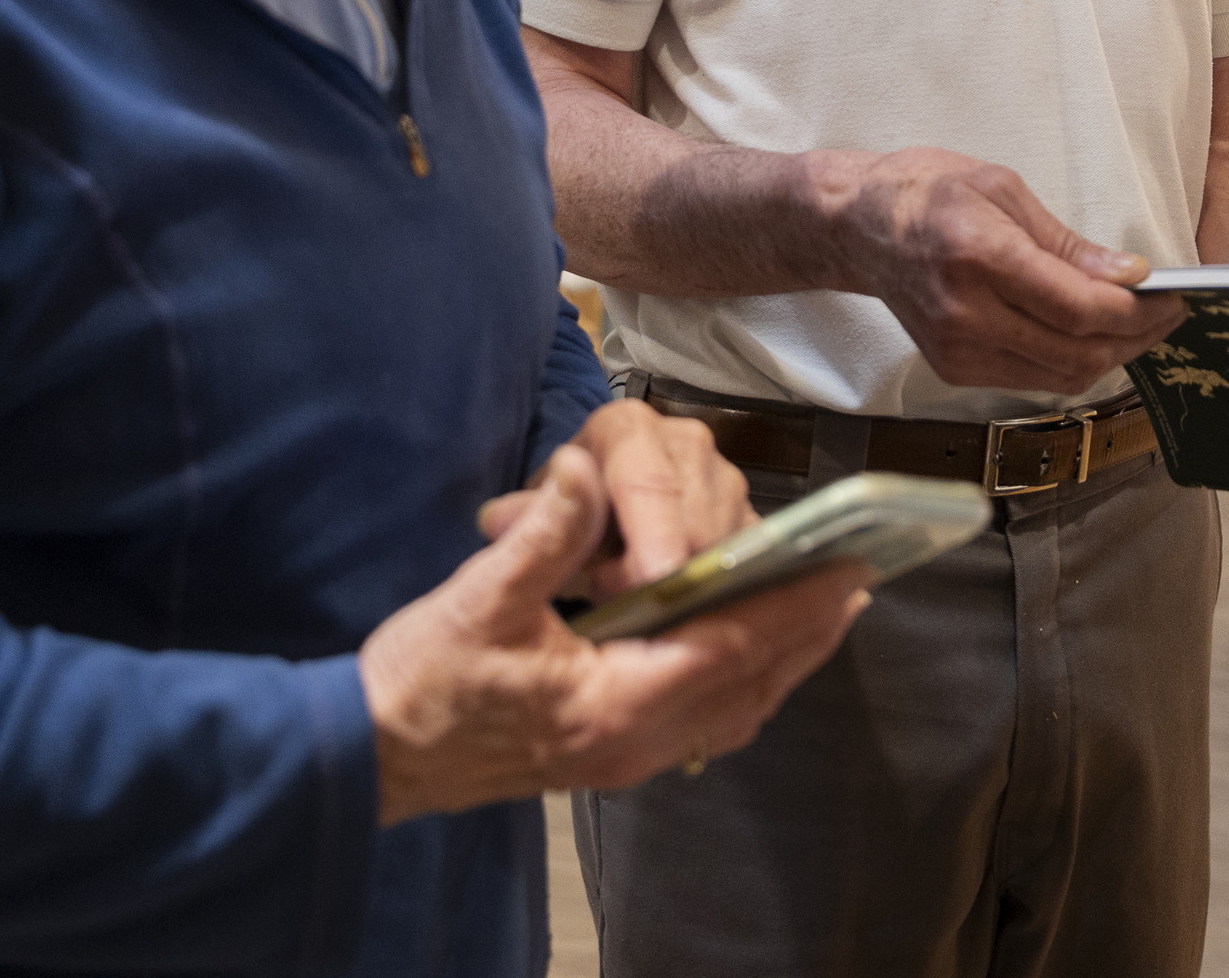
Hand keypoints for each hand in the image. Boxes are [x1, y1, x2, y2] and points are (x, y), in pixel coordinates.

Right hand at [363, 445, 868, 825]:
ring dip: (780, 659)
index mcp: (613, 702)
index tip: (847, 571)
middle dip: (804, 632)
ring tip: (820, 612)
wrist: (374, 755)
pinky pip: (704, 722)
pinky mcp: (609, 756)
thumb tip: (585, 471)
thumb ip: (543, 534)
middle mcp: (634, 741)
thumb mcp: (479, 597)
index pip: (729, 646)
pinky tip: (746, 651)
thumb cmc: (423, 680)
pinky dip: (741, 682)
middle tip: (855, 583)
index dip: (792, 606)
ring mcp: (624, 757)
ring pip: (732, 709)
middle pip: (749, 685)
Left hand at [478, 398, 750, 599]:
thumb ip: (524, 524)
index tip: (649, 585)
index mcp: (628, 428)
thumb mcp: (529, 521)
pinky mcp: (749, 516)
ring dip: (690, 585)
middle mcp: (687, 440)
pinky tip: (689, 617)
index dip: (652, 538)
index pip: (648, 483)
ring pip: (728, 541)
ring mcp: (725, 477)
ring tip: (639, 602)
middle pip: (697, 514)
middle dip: (668, 571)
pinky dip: (722, 595)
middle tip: (627, 608)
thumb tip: (498, 518)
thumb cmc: (558, 521)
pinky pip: (749, 562)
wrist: (583, 526)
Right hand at [821, 146, 1180, 394]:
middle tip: (1166, 313)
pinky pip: (1035, 378)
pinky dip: (1074, 361)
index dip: (1135, 311)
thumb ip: (1067, 244)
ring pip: (1062, 375)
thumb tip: (1128, 277)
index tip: (1170, 296)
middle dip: (1135, 337)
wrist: (858, 227)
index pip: (1077, 308)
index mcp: (979, 255)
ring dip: (1111, 354)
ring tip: (1137, 325)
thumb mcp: (1002, 189)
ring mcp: (957, 349)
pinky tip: (1092, 334)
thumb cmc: (928, 193)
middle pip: (1078, 352)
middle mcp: (965, 313)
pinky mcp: (954, 369)